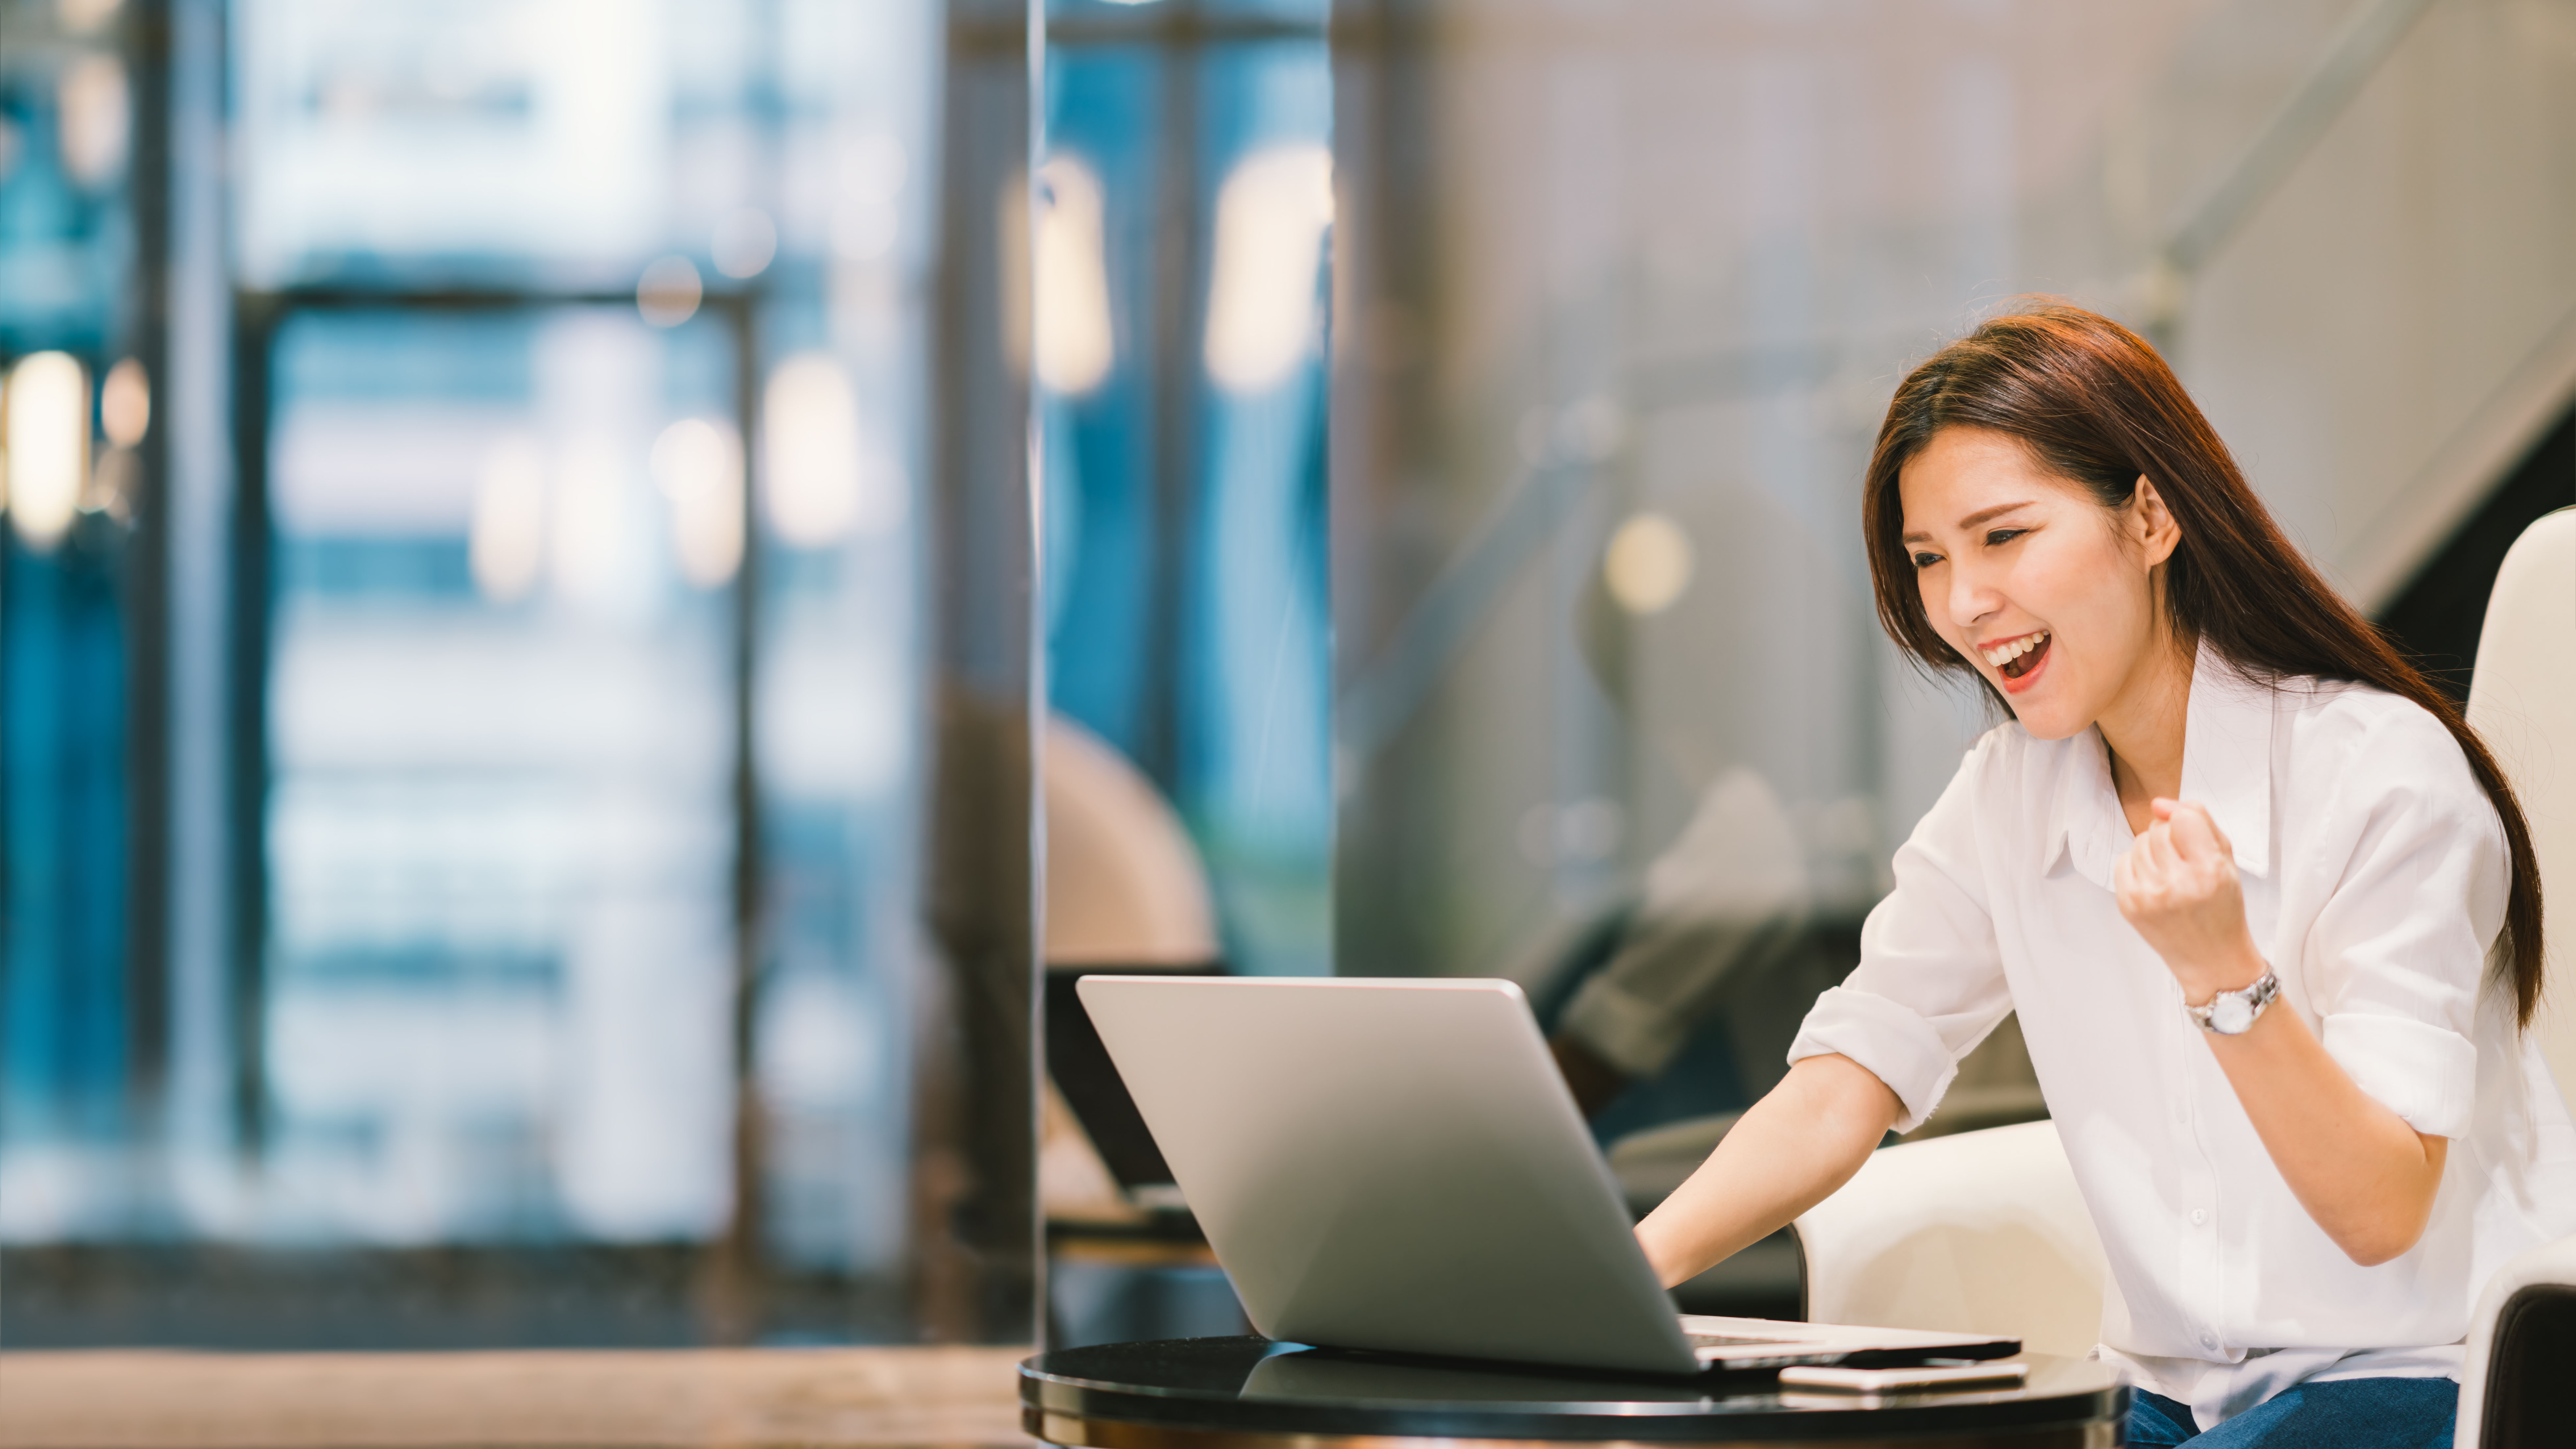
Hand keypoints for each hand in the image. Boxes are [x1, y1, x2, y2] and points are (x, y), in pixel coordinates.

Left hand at [2113, 799, 2263, 1002]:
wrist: (2212, 958)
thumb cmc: (2222, 906)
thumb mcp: (2227, 860)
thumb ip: (2199, 821)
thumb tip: (2159, 803)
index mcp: (2209, 870)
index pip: (2184, 817)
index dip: (2186, 821)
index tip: (2191, 836)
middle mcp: (2177, 883)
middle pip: (2159, 829)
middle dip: (2170, 839)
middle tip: (2185, 863)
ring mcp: (2149, 896)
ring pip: (2139, 842)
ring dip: (2153, 852)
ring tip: (2171, 875)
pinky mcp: (2128, 905)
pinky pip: (2123, 861)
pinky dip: (2137, 867)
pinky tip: (2155, 883)